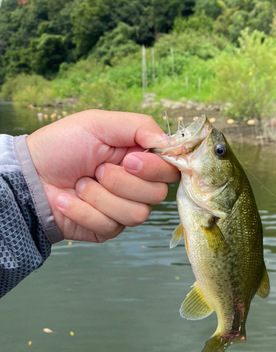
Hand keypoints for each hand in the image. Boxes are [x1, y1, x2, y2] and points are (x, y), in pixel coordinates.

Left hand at [26, 110, 179, 241]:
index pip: (170, 169)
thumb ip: (139, 126)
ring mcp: (124, 208)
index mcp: (140, 158)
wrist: (30, 176)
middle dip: (122, 182)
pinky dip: (83, 211)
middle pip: (157, 194)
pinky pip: (111, 226)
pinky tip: (67, 199)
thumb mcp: (99, 123)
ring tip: (81, 184)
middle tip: (97, 169)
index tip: (129, 159)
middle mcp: (137, 185)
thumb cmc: (62, 145)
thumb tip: (170, 141)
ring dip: (100, 197)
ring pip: (137, 214)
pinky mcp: (108, 228)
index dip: (154, 168)